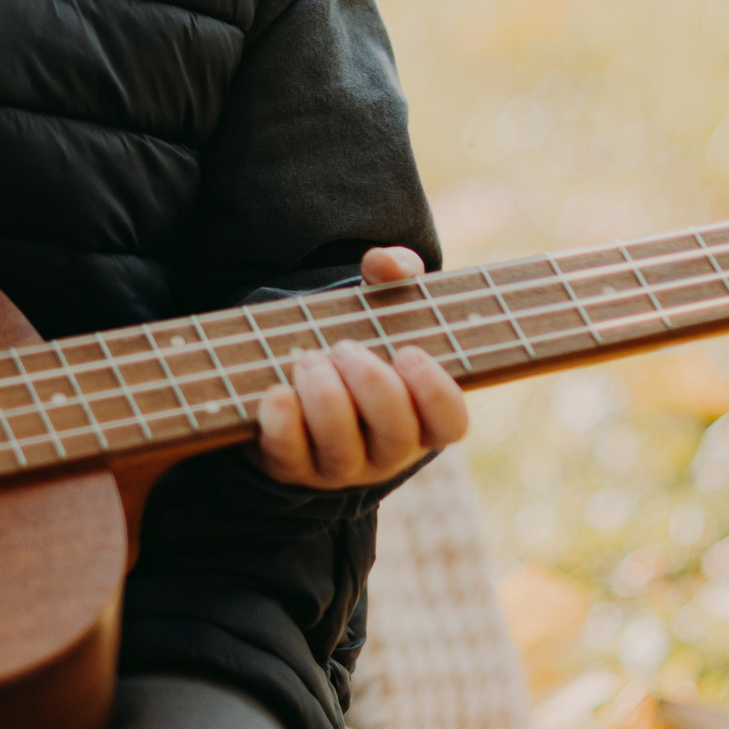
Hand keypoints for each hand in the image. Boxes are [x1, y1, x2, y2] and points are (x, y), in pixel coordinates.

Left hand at [251, 246, 468, 488]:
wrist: (290, 376)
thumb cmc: (354, 340)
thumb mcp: (380, 304)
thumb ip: (394, 273)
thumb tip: (382, 262)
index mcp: (419, 416)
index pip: (450, 423)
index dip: (435, 392)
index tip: (408, 351)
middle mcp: (385, 451)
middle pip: (395, 435)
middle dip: (372, 385)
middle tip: (344, 347)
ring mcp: (338, 466)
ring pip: (342, 451)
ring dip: (326, 398)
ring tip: (308, 359)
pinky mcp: (289, 466)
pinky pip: (289, 457)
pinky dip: (283, 424)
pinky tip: (278, 393)